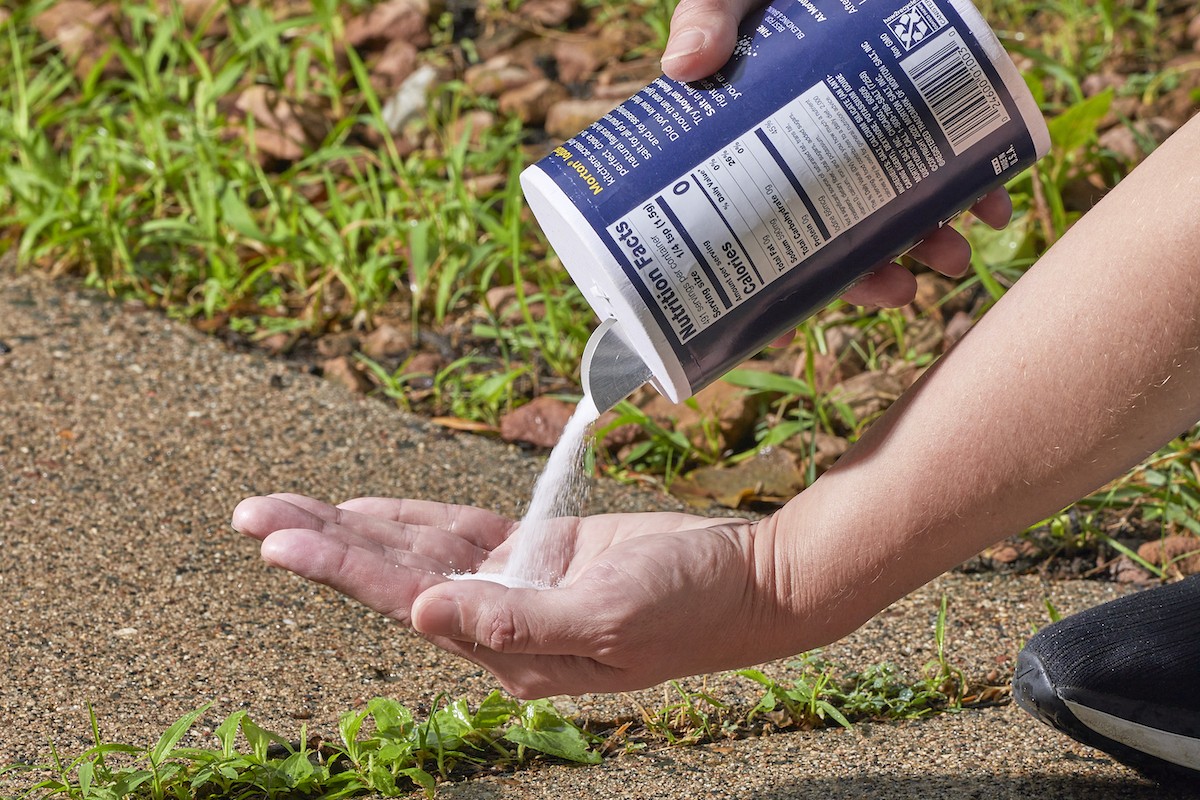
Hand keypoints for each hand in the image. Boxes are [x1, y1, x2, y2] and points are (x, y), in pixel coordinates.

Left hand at [232, 493, 816, 697]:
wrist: (749, 584)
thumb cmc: (690, 607)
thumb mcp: (608, 617)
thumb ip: (517, 621)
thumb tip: (427, 614)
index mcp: (510, 648)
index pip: (407, 602)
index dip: (342, 567)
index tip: (279, 539)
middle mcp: (500, 622)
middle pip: (394, 577)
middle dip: (323, 544)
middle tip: (251, 515)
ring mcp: (517, 587)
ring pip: (417, 553)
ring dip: (354, 529)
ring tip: (286, 509)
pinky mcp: (539, 555)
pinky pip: (462, 534)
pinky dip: (412, 520)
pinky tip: (365, 510)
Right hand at [660, 0, 1012, 326]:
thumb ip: (708, 11)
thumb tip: (679, 68)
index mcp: (767, 136)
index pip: (779, 220)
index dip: (807, 272)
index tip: (836, 300)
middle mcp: (821, 141)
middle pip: (847, 224)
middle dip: (881, 264)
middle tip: (906, 289)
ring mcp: (875, 118)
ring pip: (903, 197)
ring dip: (933, 234)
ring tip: (956, 253)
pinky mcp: (924, 87)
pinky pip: (953, 148)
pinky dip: (976, 175)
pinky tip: (991, 197)